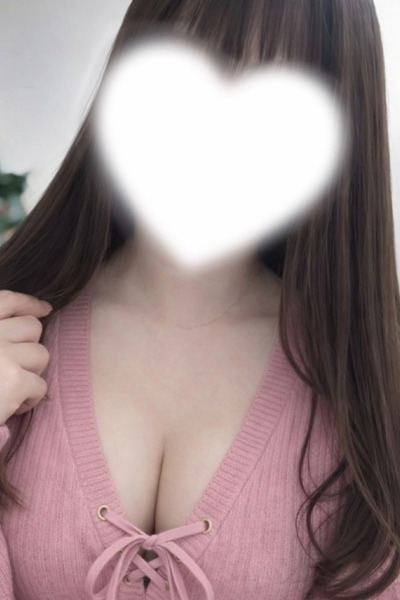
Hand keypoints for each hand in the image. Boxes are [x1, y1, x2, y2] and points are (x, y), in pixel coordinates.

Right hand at [0, 289, 52, 425]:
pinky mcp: (15, 380)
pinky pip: (40, 385)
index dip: (28, 303)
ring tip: (11, 388)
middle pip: (32, 327)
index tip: (44, 308)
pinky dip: (31, 399)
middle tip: (16, 367)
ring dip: (32, 373)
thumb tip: (28, 320)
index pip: (7, 300)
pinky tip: (12, 407)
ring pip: (41, 355)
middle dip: (29, 348)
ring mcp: (2, 354)